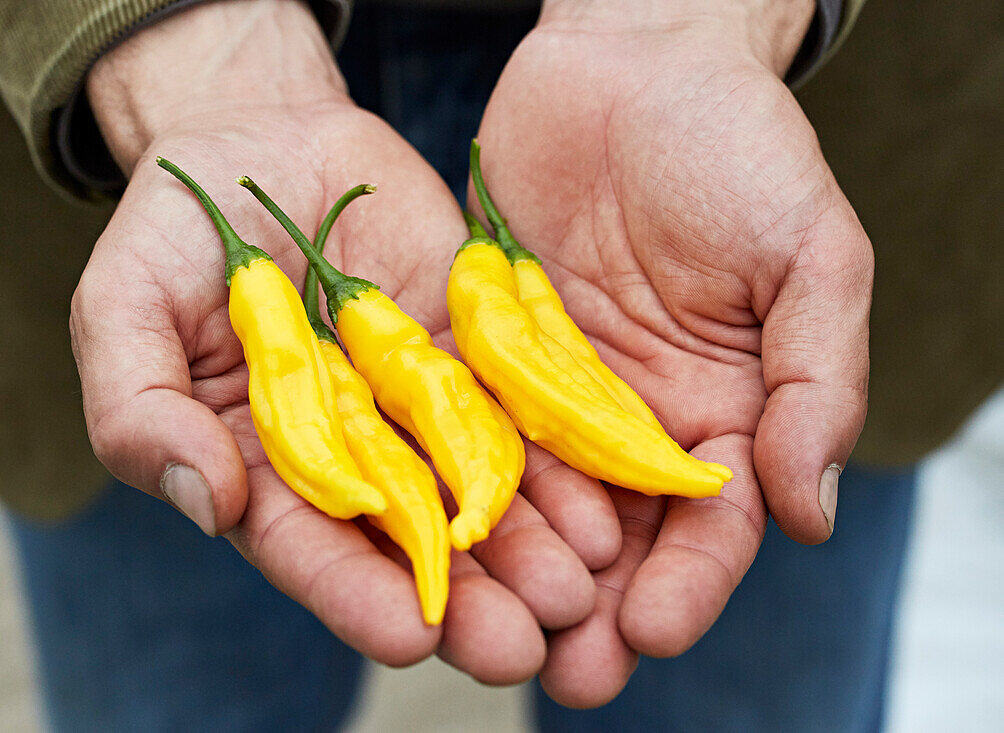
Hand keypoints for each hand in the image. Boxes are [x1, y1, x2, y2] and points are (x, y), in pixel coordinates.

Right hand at [72, 0, 615, 683]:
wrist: (257, 144)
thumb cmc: (170, 235)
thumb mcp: (124, 311)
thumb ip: (142, 407)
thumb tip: (204, 502)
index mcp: (263, 465)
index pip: (308, 546)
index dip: (355, 594)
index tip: (410, 635)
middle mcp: (350, 452)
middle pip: (410, 538)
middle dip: (467, 598)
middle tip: (522, 647)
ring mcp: (415, 404)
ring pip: (478, 486)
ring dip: (529, 542)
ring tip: (579, 588)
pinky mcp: (469, 351)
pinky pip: (518, 403)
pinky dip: (557, 451)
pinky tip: (602, 497)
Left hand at [474, 0, 870, 704]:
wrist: (632, 62)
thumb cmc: (738, 148)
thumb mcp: (810, 257)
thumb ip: (817, 381)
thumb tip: (808, 512)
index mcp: (722, 410)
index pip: (712, 524)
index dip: (689, 582)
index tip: (652, 630)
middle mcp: (633, 417)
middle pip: (618, 535)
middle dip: (594, 607)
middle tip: (563, 674)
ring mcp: (554, 388)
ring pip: (535, 500)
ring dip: (517, 572)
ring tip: (490, 636)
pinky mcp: (487, 349)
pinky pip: (467, 425)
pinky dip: (454, 484)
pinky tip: (430, 534)